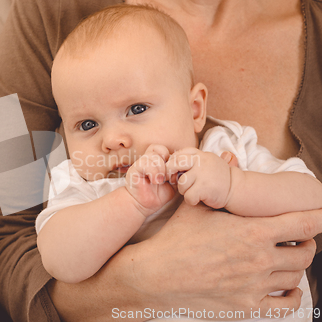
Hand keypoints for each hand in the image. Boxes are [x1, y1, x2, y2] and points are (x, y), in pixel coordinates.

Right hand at [49, 204, 321, 320]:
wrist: (157, 275)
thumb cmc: (176, 239)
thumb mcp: (197, 206)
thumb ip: (219, 182)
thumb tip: (229, 156)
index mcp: (252, 232)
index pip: (303, 224)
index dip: (319, 216)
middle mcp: (260, 259)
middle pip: (305, 252)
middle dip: (305, 243)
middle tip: (296, 238)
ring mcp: (255, 286)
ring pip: (296, 277)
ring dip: (295, 266)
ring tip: (286, 258)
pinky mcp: (247, 306)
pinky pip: (286, 305)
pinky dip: (292, 295)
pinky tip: (284, 286)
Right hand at [125, 144, 174, 216]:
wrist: (143, 205)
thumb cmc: (157, 195)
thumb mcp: (172, 183)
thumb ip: (177, 173)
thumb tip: (185, 166)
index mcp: (157, 161)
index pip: (166, 149)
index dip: (173, 159)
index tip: (175, 173)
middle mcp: (148, 160)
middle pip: (161, 150)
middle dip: (168, 164)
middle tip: (169, 178)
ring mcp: (140, 163)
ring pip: (154, 155)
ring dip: (161, 169)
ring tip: (161, 181)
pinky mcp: (134, 169)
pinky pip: (146, 163)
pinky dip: (153, 172)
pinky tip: (155, 181)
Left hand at [166, 147, 231, 208]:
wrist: (235, 188)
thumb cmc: (216, 177)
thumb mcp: (206, 163)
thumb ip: (191, 160)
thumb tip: (169, 162)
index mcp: (201, 155)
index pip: (179, 153)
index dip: (172, 162)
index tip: (174, 170)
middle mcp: (202, 162)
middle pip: (176, 164)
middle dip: (170, 173)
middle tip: (174, 180)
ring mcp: (203, 175)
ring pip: (181, 183)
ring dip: (184, 190)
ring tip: (193, 191)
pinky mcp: (204, 188)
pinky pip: (188, 196)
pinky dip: (191, 200)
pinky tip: (198, 199)